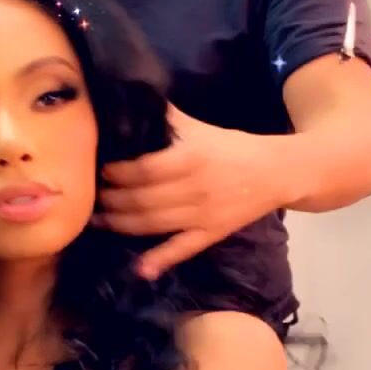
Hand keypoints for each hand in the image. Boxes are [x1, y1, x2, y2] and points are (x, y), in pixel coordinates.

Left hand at [93, 104, 281, 277]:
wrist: (279, 172)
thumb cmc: (235, 148)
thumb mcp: (201, 128)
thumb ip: (167, 118)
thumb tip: (133, 99)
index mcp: (191, 159)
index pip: (143, 170)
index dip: (117, 173)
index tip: (99, 171)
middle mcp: (194, 189)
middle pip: (142, 199)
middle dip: (112, 200)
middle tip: (92, 196)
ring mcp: (202, 215)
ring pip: (152, 224)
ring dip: (121, 224)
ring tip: (98, 220)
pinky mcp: (212, 234)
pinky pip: (182, 250)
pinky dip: (160, 261)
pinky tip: (139, 270)